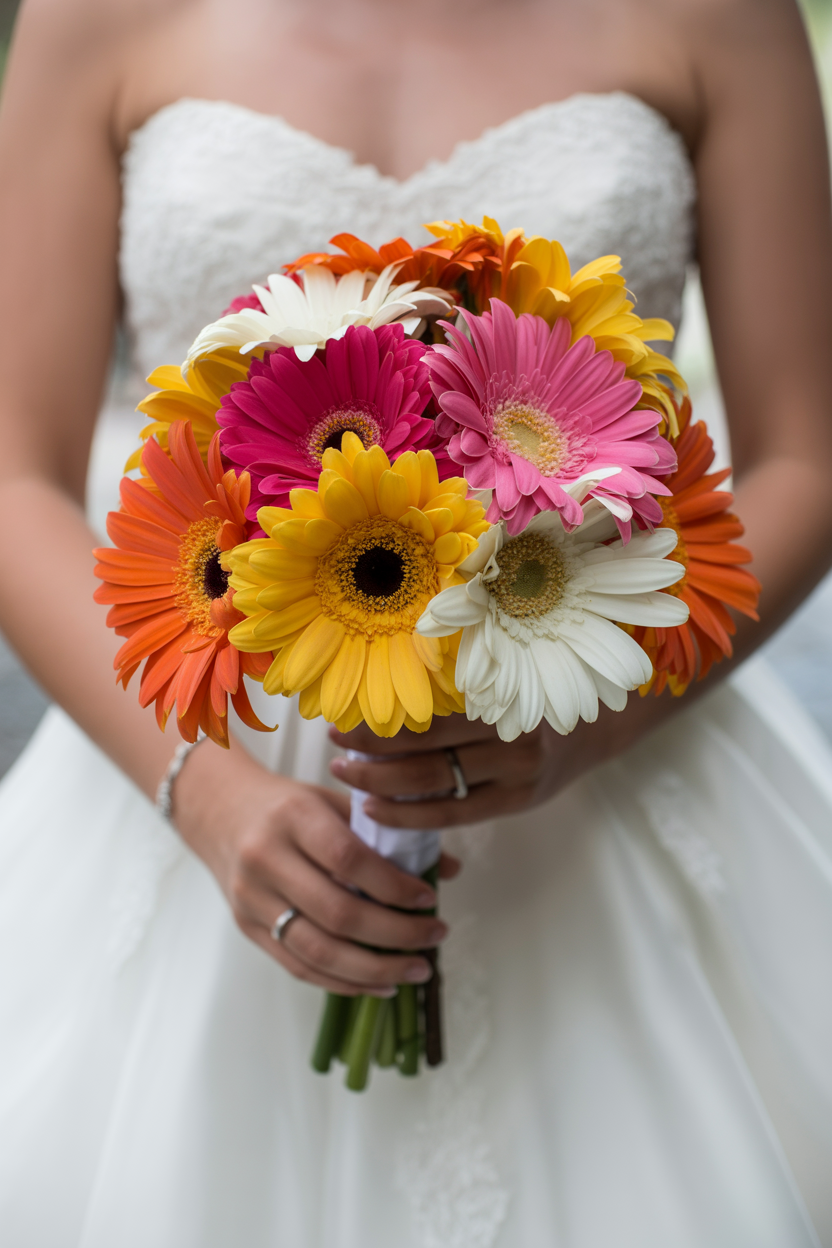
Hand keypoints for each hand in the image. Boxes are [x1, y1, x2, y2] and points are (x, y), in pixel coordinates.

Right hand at [171, 738, 458, 995]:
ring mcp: (253, 899)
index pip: (348, 859)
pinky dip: (343, 982)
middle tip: (435, 937)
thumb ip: (387, 834)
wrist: (218, 811)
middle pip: (336, 913)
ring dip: (374, 969)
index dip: (392, 886)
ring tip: (416, 969)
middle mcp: (267, 859)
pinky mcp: (248, 928)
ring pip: (318, 950)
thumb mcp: (334, 801)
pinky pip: (299, 966)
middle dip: (395, 934)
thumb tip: (448, 869)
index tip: (429, 899)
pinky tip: (379, 983)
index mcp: (293, 818)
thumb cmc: (286, 805)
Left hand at [328, 710, 620, 827]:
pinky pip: (453, 814)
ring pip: (434, 785)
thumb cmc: (532, 698)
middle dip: (371, 752)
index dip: (380, 721)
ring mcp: (516, 774)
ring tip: (345, 775)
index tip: (341, 717)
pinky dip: (410, 815)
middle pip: (425, 751)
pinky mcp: (517, 802)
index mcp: (500, 696)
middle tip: (334, 747)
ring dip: (381, 784)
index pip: (426, 715)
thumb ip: (454, 688)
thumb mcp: (502, 679)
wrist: (595, 729)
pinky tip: (375, 811)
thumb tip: (378, 691)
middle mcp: (510, 736)